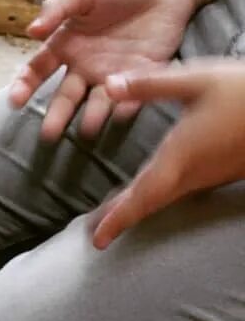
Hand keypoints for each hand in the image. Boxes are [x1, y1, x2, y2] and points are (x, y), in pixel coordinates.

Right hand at [9, 0, 197, 139]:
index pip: (38, 71)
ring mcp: (113, 72)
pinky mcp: (143, 73)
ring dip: (93, 116)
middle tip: (49, 135)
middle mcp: (84, 65)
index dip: (24, 86)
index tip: (15, 101)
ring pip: (98, 101)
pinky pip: (134, 94)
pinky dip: (128, 104)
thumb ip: (57, 8)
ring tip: (88, 129)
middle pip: (66, 95)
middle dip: (57, 115)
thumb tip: (30, 31)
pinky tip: (122, 112)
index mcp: (65, 45)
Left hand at [91, 60, 244, 247]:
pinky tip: (156, 189)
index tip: (97, 241)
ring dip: (141, 208)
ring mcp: (211, 175)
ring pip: (168, 198)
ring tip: (116, 215)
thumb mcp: (196, 80)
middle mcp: (194, 173)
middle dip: (123, 218)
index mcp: (180, 156)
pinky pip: (184, 190)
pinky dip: (161, 195)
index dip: (118, 219)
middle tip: (99, 235)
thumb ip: (149, 85)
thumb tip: (107, 85)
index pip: (141, 196)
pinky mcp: (224, 172)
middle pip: (151, 203)